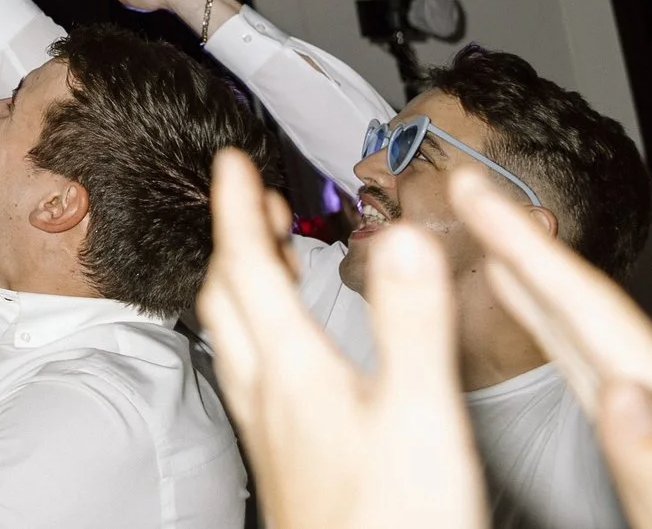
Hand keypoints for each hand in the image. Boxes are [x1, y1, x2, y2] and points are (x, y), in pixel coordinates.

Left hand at [197, 148, 484, 528]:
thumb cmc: (394, 525)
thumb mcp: (421, 417)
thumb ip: (412, 323)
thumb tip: (405, 236)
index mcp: (295, 372)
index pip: (248, 268)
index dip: (237, 208)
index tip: (230, 160)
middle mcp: (269, 397)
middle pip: (230, 299)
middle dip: (237, 240)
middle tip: (253, 198)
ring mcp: (272, 434)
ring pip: (238, 341)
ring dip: (249, 286)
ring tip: (275, 259)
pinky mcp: (287, 465)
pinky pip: (256, 377)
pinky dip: (267, 336)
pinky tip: (299, 356)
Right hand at [454, 170, 651, 528]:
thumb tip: (620, 391)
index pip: (594, 312)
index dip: (530, 250)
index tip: (476, 189)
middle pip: (588, 307)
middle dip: (525, 245)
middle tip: (469, 186)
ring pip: (589, 333)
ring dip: (538, 282)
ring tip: (491, 237)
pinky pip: (594, 369)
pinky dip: (560, 335)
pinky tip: (544, 324)